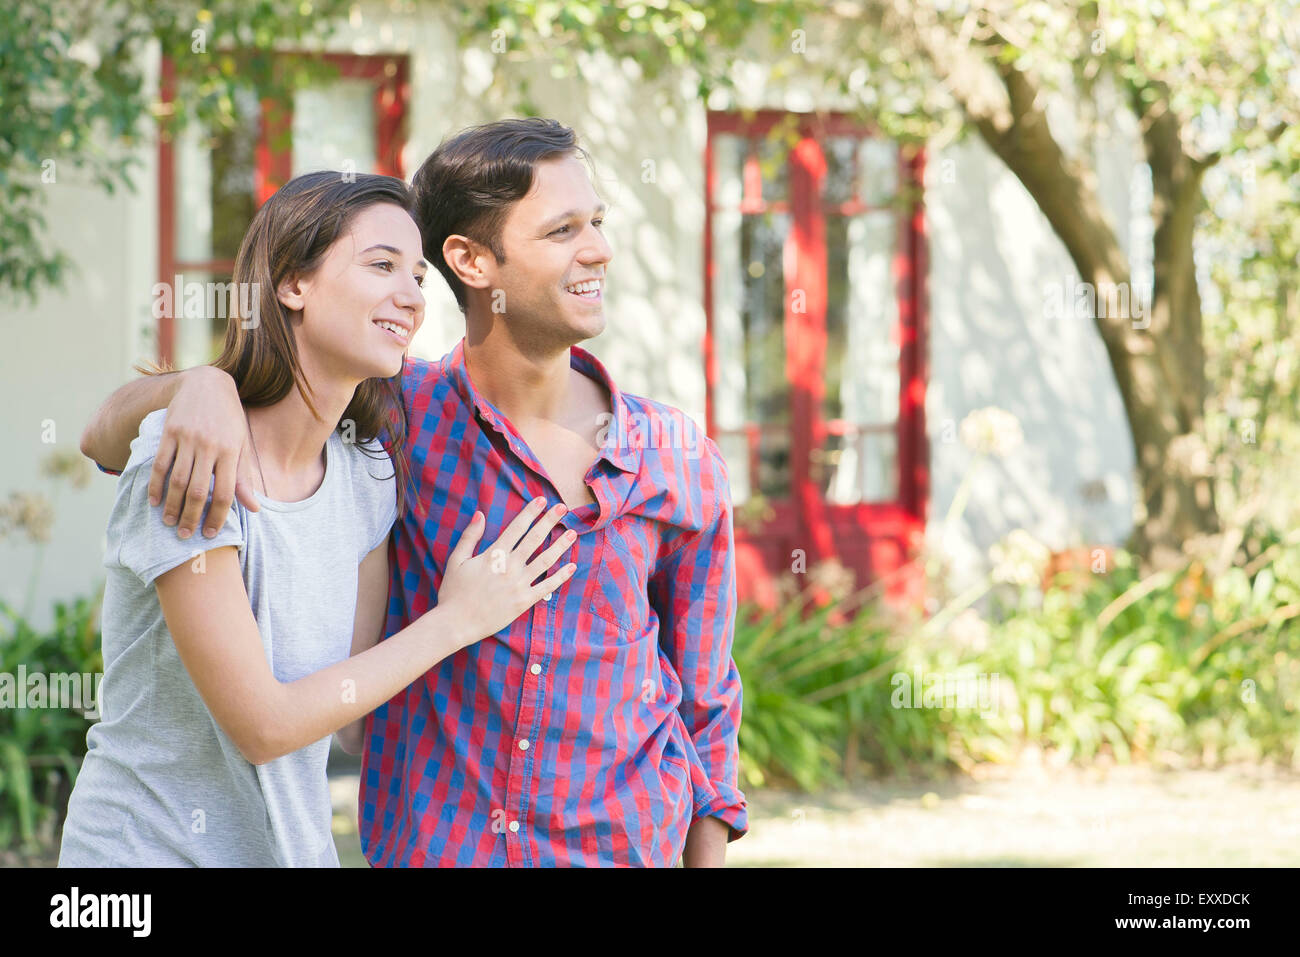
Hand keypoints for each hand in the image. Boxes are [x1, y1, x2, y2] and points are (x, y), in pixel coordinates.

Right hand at [150, 366, 259, 538]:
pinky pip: (160, 464)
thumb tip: (254, 509)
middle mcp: (210, 446)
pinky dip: (156, 485)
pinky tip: (154, 501)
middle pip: (199, 491)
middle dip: (192, 517)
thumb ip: (243, 477)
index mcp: (231, 451)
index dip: (217, 516)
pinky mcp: (170, 432)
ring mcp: (188, 438)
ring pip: (178, 480)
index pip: (226, 493)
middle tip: (185, 536)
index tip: (209, 534)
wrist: (207, 384)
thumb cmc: (229, 419)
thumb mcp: (241, 444)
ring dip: (172, 506)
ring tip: (170, 523)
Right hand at [436, 498, 577, 648]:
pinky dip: (561, 576)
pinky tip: (572, 566)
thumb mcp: (456, 560)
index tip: (542, 500)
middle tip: (562, 508)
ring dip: (560, 545)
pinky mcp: (524, 601)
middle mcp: (510, 567)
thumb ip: (470, 536)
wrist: (455, 623)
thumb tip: (479, 514)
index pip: (517, 527)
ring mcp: (519, 584)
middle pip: (535, 539)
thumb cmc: (453, 592)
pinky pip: (547, 587)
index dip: (531, 512)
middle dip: (549, 521)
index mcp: (494, 555)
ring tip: (573, 533)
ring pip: (545, 560)